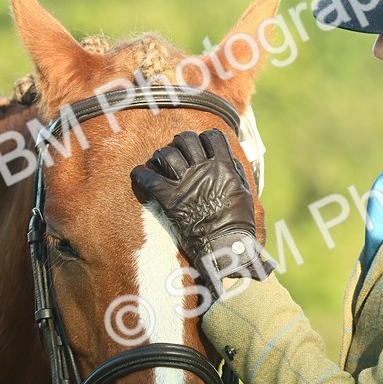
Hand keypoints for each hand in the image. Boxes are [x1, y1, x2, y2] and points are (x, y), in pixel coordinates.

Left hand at [130, 129, 274, 300]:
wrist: (226, 247)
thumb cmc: (238, 223)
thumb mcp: (243, 191)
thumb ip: (233, 171)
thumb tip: (225, 157)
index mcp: (224, 166)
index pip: (212, 136)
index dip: (204, 139)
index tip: (201, 148)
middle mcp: (204, 169)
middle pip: (185, 140)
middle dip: (180, 143)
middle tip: (178, 152)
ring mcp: (185, 183)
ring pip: (166, 154)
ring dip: (161, 156)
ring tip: (160, 164)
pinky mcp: (169, 199)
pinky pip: (148, 178)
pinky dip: (141, 174)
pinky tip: (140, 175)